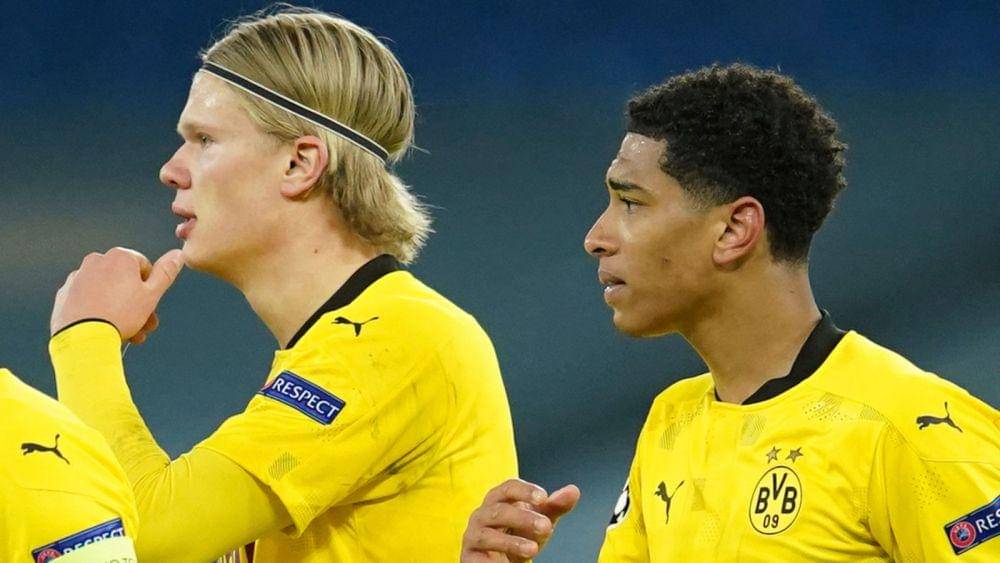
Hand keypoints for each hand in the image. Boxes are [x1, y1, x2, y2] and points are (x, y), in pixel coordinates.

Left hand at [51, 247, 184, 342]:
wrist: (84, 338)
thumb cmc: (121, 315)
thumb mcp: (152, 294)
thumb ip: (166, 272)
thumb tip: (178, 253)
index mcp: (119, 257)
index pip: (144, 267)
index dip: (151, 289)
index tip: (151, 307)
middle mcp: (96, 261)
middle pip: (124, 281)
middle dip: (136, 305)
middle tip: (144, 328)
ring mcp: (78, 277)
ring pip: (106, 292)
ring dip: (119, 310)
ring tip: (126, 334)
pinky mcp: (65, 294)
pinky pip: (87, 300)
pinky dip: (96, 311)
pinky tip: (103, 328)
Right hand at [461, 479, 580, 561]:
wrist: (500, 560)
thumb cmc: (519, 533)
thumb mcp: (540, 520)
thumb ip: (555, 506)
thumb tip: (573, 491)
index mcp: (498, 499)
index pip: (508, 488)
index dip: (524, 491)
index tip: (544, 498)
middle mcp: (482, 514)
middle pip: (499, 511)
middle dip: (523, 518)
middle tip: (546, 526)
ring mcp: (473, 536)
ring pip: (488, 536)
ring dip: (511, 543)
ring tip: (533, 550)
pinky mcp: (469, 557)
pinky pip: (477, 559)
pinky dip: (491, 562)